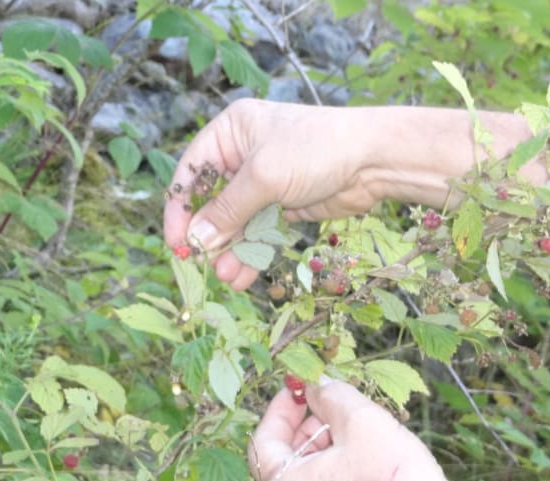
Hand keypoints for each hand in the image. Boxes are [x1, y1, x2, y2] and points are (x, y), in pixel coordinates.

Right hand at [163, 99, 378, 290]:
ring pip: (238, 223)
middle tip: (203, 266)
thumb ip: (229, 210)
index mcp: (231, 133)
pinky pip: (261, 233)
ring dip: (232, 251)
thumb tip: (197, 239)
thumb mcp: (264, 177)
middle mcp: (244, 156)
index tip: (176, 241)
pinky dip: (253, 253)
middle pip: (214, 202)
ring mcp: (267, 183)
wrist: (373, 160)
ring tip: (228, 278)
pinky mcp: (287, 205)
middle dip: (210, 236)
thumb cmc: (316, 150)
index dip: (180, 208)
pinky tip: (243, 274)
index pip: (191, 172)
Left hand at [248, 378, 492, 480]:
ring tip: (357, 428)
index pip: (263, 440)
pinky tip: (366, 455)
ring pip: (307, 478)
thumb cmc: (396, 478)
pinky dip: (335, 471)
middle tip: (333, 403)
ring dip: (325, 447)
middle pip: (285, 460)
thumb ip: (331, 395)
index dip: (281, 407)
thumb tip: (317, 384)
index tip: (299, 387)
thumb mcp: (362, 421)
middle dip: (307, 426)